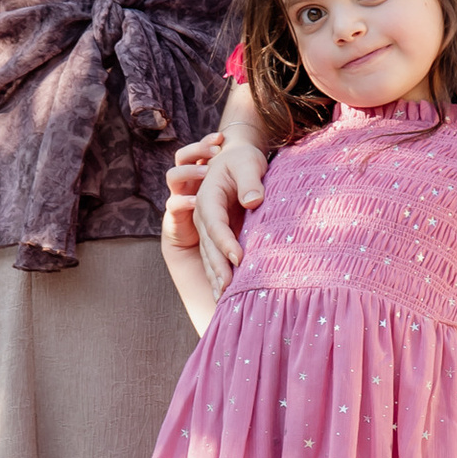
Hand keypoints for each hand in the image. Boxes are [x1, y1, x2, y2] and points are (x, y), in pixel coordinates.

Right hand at [184, 130, 267, 280]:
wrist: (233, 157)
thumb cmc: (242, 158)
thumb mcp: (247, 162)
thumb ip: (250, 180)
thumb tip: (253, 201)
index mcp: (208, 196)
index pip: (216, 223)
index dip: (226, 242)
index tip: (239, 259)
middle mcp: (203, 214)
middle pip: (209, 245)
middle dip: (218, 268)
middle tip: (228, 290)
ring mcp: (207, 226)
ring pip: (208, 255)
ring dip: (216, 276)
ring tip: (222, 299)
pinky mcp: (215, 234)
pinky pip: (214, 257)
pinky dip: (218, 275)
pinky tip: (224, 294)